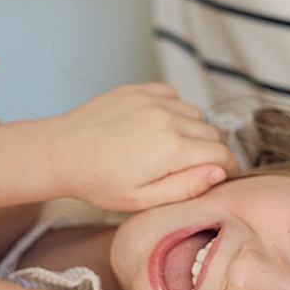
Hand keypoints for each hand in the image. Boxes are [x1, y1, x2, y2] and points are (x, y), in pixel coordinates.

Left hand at [45, 84, 238, 211]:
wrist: (60, 152)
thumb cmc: (98, 181)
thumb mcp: (143, 199)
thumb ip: (186, 187)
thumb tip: (219, 173)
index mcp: (171, 150)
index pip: (221, 155)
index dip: (228, 168)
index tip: (225, 176)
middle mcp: (168, 120)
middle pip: (212, 134)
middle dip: (211, 152)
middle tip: (195, 166)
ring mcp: (152, 101)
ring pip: (196, 113)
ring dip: (193, 130)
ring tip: (173, 146)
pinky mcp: (138, 90)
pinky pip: (173, 95)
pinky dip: (175, 109)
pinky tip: (160, 124)